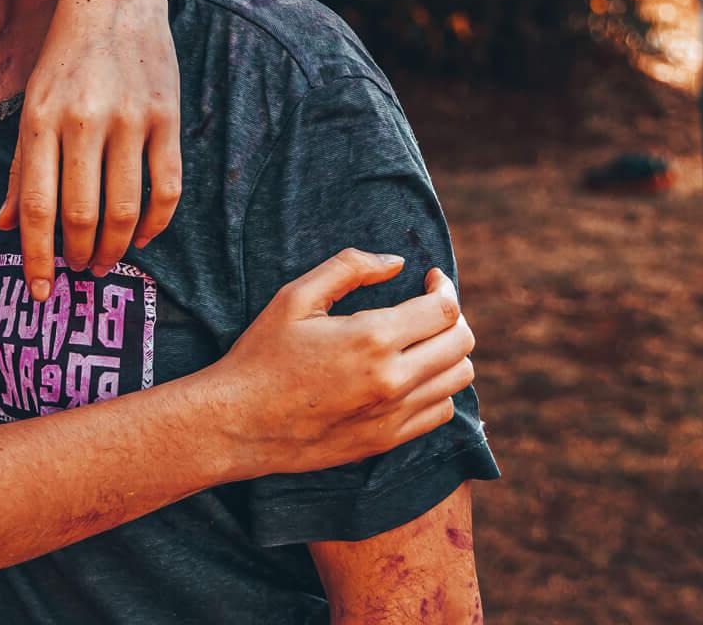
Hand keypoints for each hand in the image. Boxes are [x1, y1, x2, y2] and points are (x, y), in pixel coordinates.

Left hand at [0, 0, 182, 286]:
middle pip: (81, 215)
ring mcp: (130, 120)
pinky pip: (167, 188)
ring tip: (104, 261)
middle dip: (77, 257)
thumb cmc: (64, 55)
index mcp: (40, 119)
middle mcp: (83, 121)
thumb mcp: (30, 102)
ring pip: (126, 209)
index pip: (37, 207)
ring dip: (114, 248)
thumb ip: (21, 167)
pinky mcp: (168, 118)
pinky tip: (144, 236)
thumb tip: (5, 225)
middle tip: (78, 273)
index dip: (36, 257)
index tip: (39, 294)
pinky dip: (157, 224)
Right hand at [209, 251, 474, 478]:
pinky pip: (441, 412)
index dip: (444, 288)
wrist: (241, 422)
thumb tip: (395, 262)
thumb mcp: (294, 298)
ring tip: (423, 339)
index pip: (442, 310)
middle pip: (460, 343)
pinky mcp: (389, 440)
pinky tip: (412, 374)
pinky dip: (437, 388)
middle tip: (429, 306)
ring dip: (449, 352)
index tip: (432, 278)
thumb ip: (347, 268)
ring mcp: (395, 414)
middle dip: (452, 317)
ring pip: (458, 379)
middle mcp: (393, 379)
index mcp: (371, 337)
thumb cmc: (262, 354)